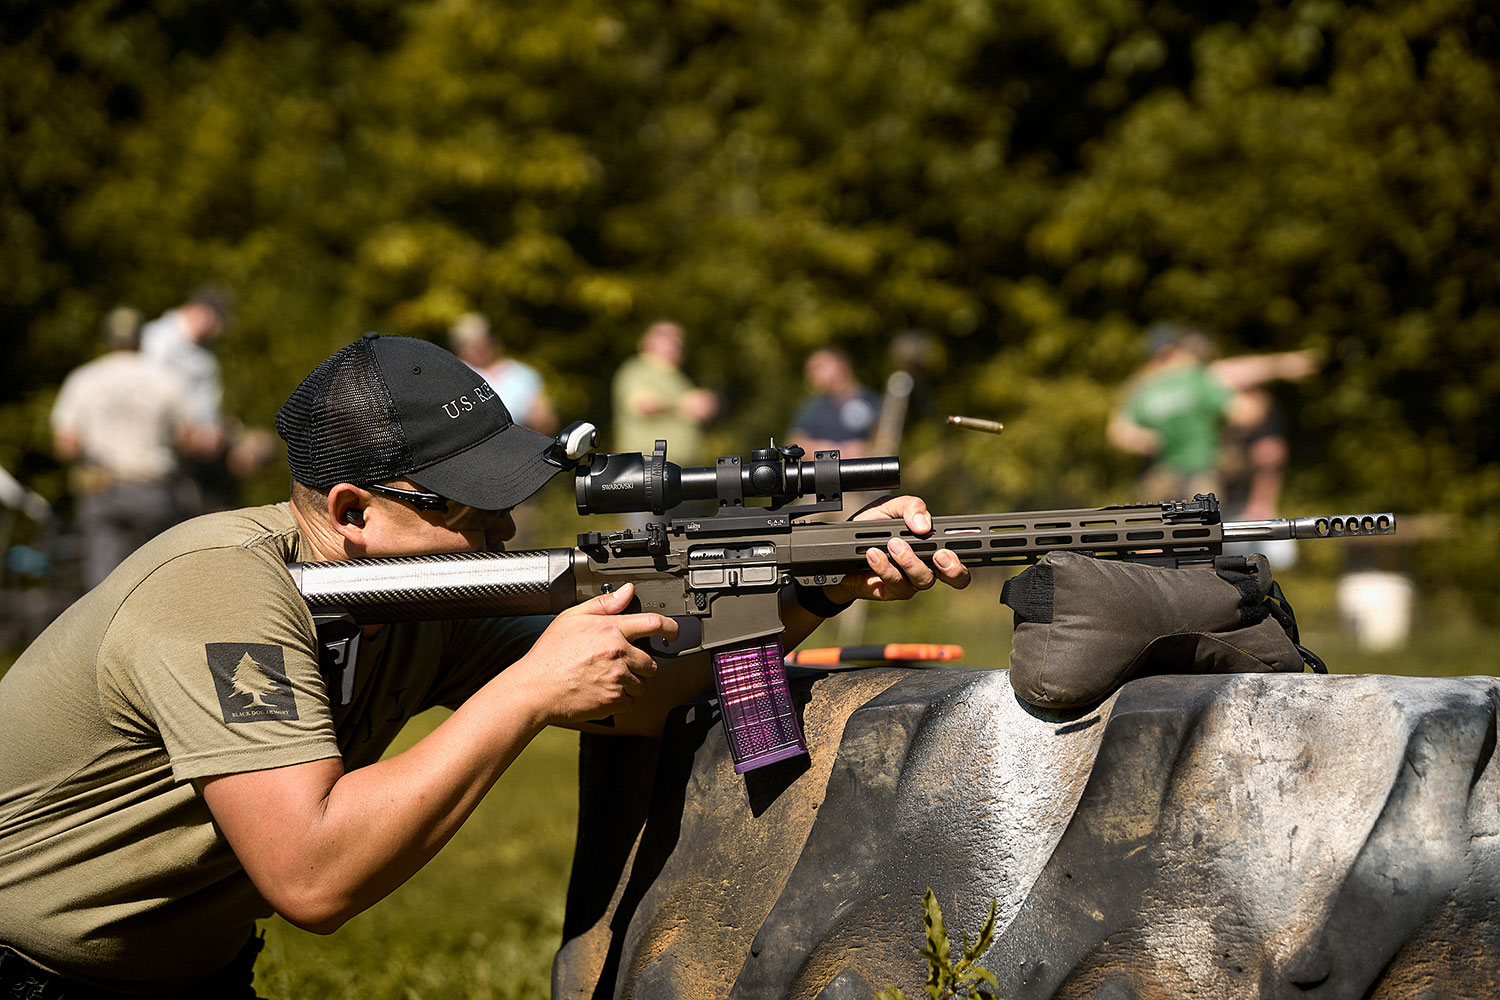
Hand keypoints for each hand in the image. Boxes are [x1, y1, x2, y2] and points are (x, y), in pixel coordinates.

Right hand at [512, 584, 677, 725]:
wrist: (535, 688)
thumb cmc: (549, 655)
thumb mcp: (572, 618)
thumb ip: (604, 604)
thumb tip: (627, 591)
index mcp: (611, 630)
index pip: (654, 624)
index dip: (670, 628)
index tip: (673, 633)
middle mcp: (618, 653)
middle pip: (651, 661)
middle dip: (640, 664)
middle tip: (618, 664)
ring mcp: (618, 679)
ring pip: (642, 684)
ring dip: (631, 683)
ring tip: (606, 679)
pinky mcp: (614, 701)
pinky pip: (631, 702)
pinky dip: (621, 700)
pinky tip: (603, 692)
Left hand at [824, 496, 970, 603]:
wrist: (840, 548)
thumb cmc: (870, 528)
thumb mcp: (888, 508)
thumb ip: (909, 506)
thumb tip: (923, 524)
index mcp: (933, 545)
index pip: (962, 551)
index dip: (970, 550)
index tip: (965, 540)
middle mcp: (928, 566)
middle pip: (957, 578)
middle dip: (953, 568)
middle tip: (939, 554)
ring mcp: (912, 581)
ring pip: (924, 579)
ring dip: (910, 561)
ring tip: (892, 544)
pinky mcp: (892, 591)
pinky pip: (895, 582)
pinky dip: (884, 566)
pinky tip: (873, 554)